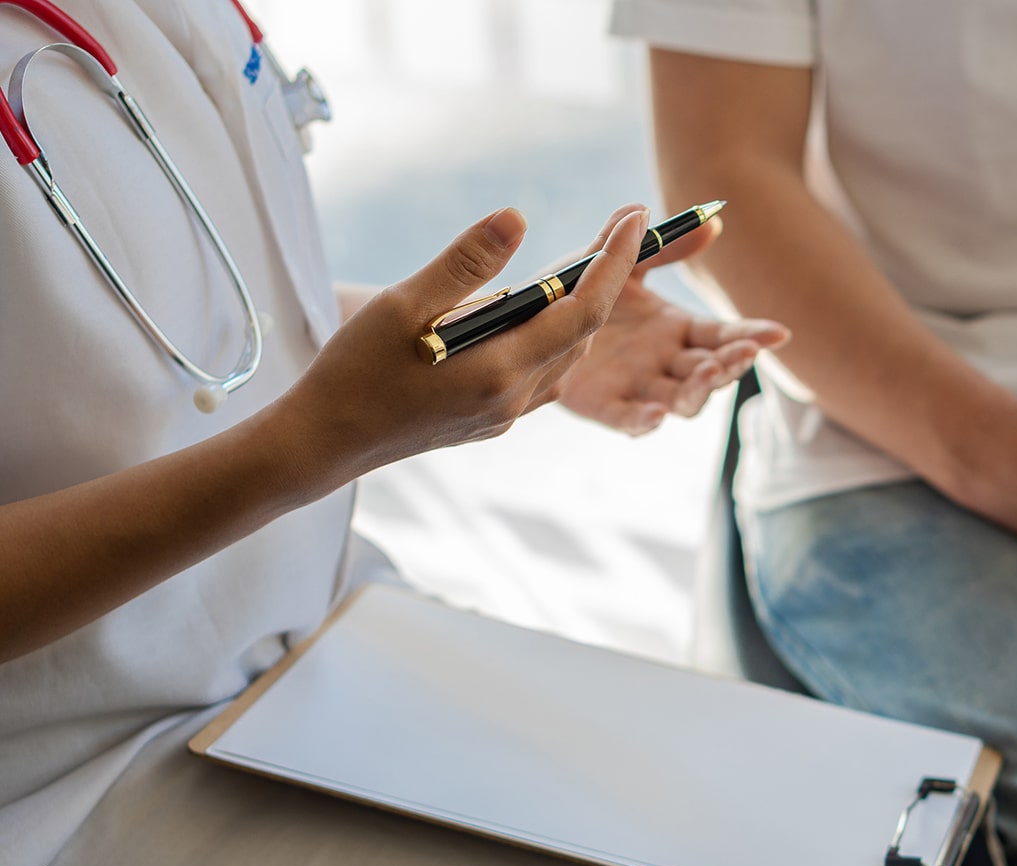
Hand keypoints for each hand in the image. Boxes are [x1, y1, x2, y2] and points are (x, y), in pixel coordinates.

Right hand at [273, 206, 646, 482]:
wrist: (324, 441)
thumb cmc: (355, 370)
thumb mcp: (402, 304)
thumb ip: (464, 263)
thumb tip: (517, 217)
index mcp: (500, 369)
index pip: (584, 310)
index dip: (616, 262)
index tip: (636, 216)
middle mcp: (514, 399)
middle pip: (582, 331)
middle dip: (607, 277)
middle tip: (619, 225)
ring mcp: (504, 415)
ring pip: (566, 355)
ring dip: (582, 307)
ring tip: (589, 257)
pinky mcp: (490, 420)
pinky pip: (541, 373)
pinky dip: (553, 335)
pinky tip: (540, 310)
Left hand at [558, 204, 789, 434]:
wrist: (527, 317)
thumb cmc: (578, 289)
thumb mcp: (625, 264)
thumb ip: (665, 248)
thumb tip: (713, 222)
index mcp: (675, 329)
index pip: (723, 336)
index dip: (751, 336)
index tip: (778, 333)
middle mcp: (665, 362)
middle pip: (711, 371)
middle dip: (732, 364)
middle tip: (743, 354)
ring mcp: (638, 386)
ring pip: (682, 400)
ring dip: (701, 391)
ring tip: (709, 373)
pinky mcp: (604, 405)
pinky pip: (628, 419)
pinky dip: (644, 421)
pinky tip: (655, 414)